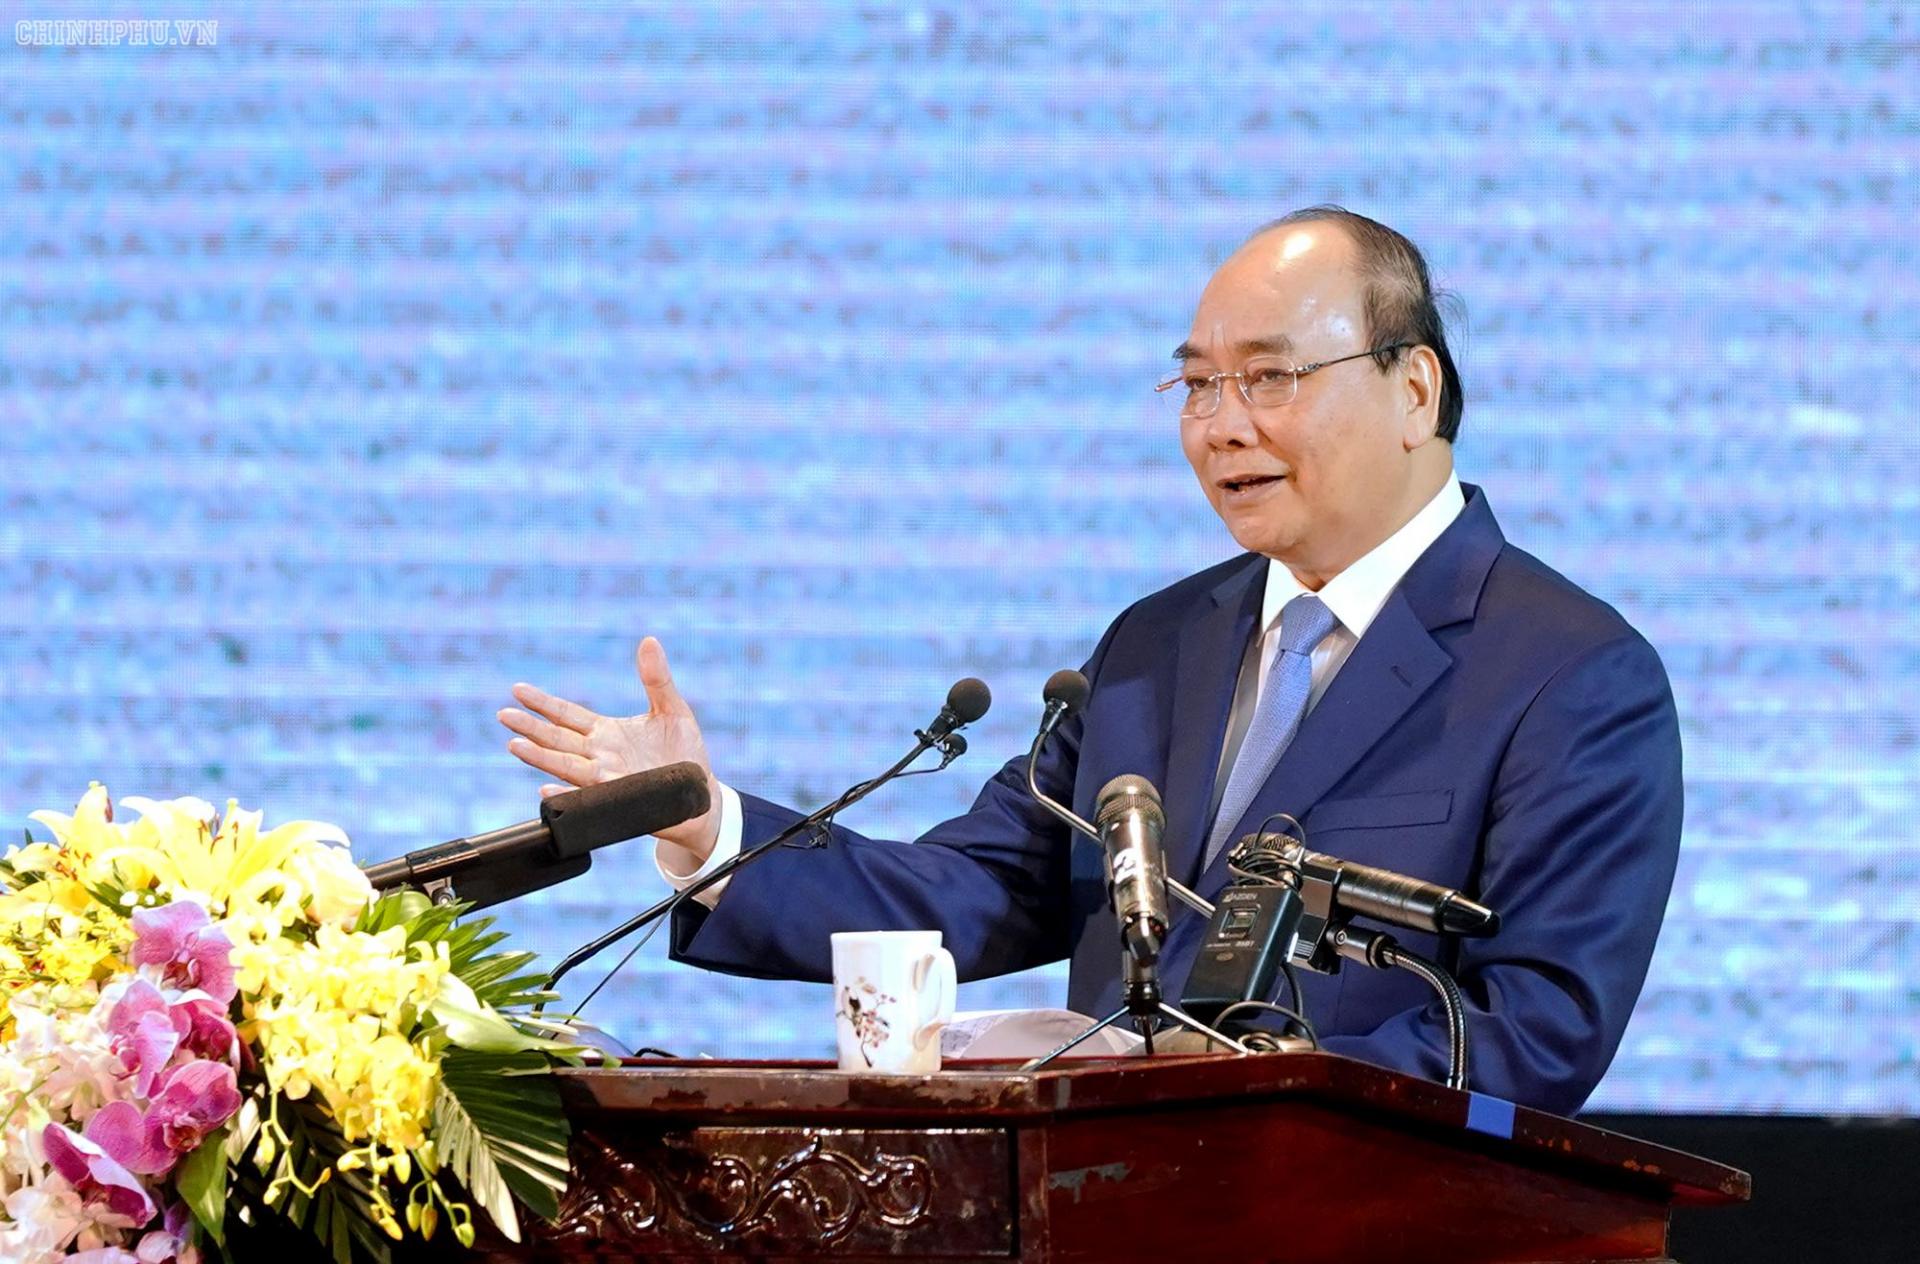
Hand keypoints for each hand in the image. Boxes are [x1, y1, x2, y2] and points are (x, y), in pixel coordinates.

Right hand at [497, 636, 722, 861]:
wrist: (700, 794)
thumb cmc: (684, 753)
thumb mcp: (672, 710)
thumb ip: (657, 679)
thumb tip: (649, 641)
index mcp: (606, 733)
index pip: (566, 715)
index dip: (543, 703)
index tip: (518, 690)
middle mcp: (599, 756)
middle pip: (557, 739)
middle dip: (530, 728)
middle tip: (504, 715)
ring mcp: (607, 779)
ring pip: (566, 767)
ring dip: (540, 758)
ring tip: (515, 746)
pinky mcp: (619, 800)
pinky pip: (588, 799)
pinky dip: (566, 796)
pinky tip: (547, 790)